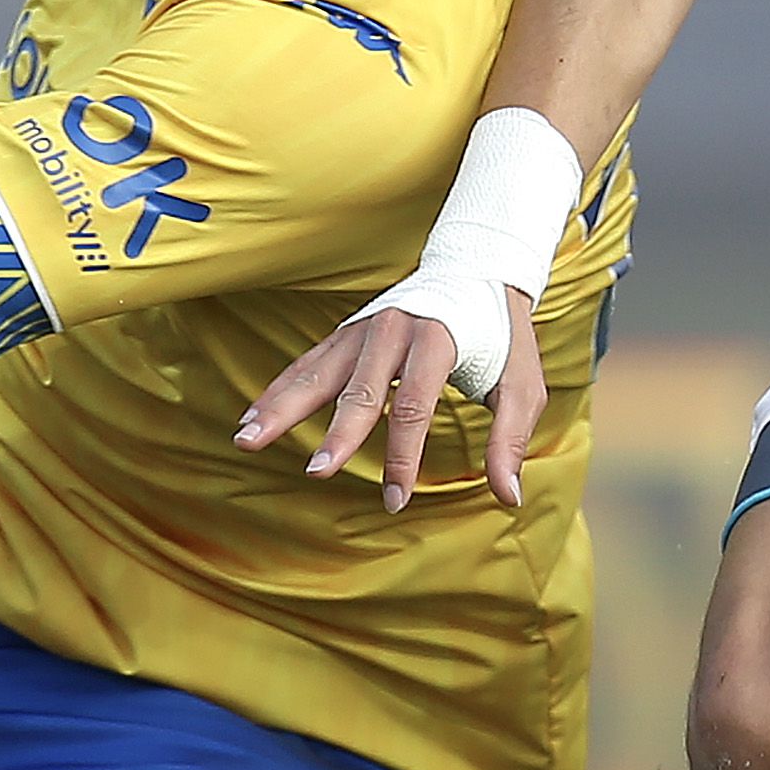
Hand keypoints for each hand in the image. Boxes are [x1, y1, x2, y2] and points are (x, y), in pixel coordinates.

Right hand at [235, 288, 543, 513]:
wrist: (479, 270)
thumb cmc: (503, 337)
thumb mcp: (522, 386)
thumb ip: (510, 440)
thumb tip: (509, 497)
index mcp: (438, 338)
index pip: (414, 406)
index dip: (403, 456)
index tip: (396, 500)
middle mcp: (394, 328)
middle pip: (359, 389)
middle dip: (339, 434)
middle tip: (317, 472)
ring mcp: (364, 328)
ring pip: (317, 372)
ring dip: (281, 407)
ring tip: (247, 439)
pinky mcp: (348, 334)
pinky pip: (307, 364)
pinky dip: (278, 390)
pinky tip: (250, 419)